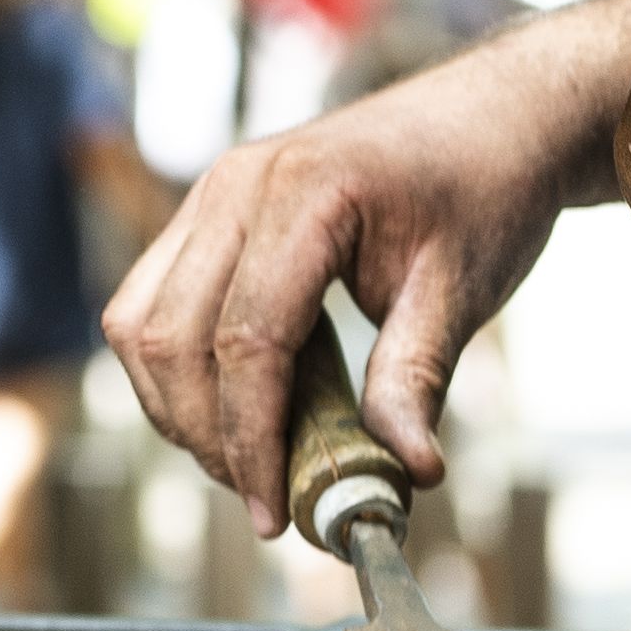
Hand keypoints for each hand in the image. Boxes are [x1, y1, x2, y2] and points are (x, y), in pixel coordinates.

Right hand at [103, 0, 630, 520]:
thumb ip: (416, 378)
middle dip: (205, 434)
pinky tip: (237, 405)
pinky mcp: (207, 212)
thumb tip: (405, 472)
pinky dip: (176, 367)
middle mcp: (234, 184)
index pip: (244, 340)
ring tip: (248, 458)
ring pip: (139, 323)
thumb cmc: (482, 191)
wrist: (490, 117)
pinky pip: (153, 301)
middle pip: (170, 338)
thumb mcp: (461, 289)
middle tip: (264, 497)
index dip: (250, 439)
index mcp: (302, 193)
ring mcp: (211, 193)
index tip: (275, 514)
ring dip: (176, 405)